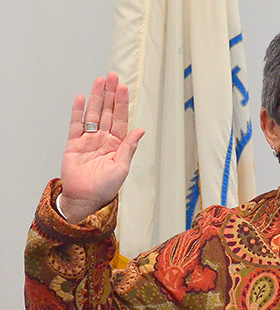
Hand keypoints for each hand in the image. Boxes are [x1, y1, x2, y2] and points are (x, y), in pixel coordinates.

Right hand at [60, 72, 143, 222]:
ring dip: (95, 97)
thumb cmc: (106, 187)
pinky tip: (80, 98)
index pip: (120, 119)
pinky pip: (76, 125)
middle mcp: (104, 139)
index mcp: (117, 144)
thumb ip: (129, 148)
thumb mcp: (122, 168)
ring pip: (92, 114)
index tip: (123, 87)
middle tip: (112, 76)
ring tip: (99, 81)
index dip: (122, 103)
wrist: (85, 198)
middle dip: (110, 94)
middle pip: (107, 111)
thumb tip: (140, 130)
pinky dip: (77, 112)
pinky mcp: (74, 144)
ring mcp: (88, 140)